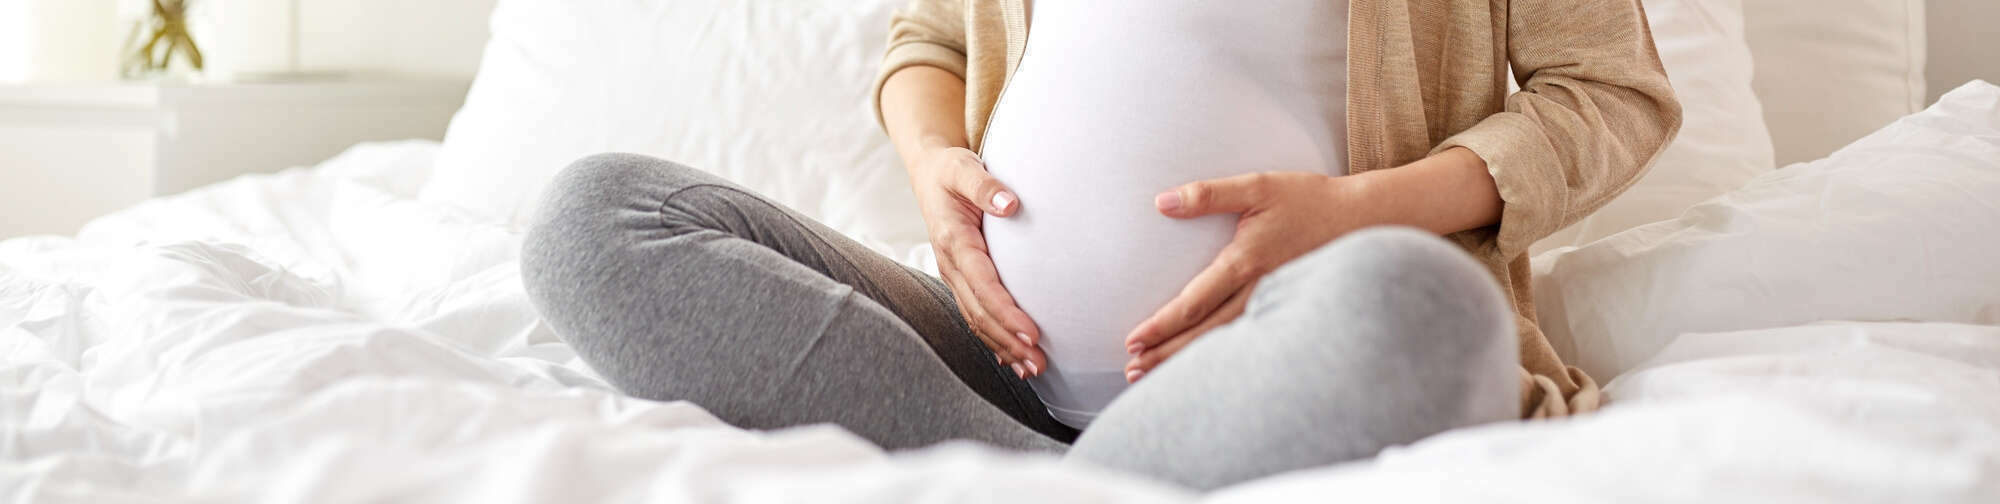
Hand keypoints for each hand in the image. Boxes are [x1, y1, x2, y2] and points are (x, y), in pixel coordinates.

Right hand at [908, 145, 1046, 377]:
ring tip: (1032, 368)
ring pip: (977, 320)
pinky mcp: (961, 280)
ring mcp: (953, 276)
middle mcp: (951, 265)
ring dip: (1003, 347)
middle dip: (1008, 341)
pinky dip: (994, 339)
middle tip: (1039, 363)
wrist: (930, 174)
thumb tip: (1010, 204)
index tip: (1032, 332)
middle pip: (980, 313)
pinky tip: (1012, 358)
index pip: (983, 286)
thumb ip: (985, 186)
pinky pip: (975, 315)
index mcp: (954, 242)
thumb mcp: (964, 168)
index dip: (1006, 313)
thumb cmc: (951, 171)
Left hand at [1121, 172, 1371, 381]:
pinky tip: (1199, 365)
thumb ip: (1208, 194)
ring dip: (1186, 360)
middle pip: (1204, 334)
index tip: (1133, 340)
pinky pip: (1246, 338)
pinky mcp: (1285, 307)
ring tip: (1152, 374)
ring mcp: (1274, 303)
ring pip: (1224, 342)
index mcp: (1246, 263)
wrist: (1364, 219)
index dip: (1162, 325)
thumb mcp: (1257, 186)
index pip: (1195, 303)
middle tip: (1131, 369)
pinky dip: (1218, 355)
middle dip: (1165, 354)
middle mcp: (1258, 291)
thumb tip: (1162, 202)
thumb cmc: (1309, 199)